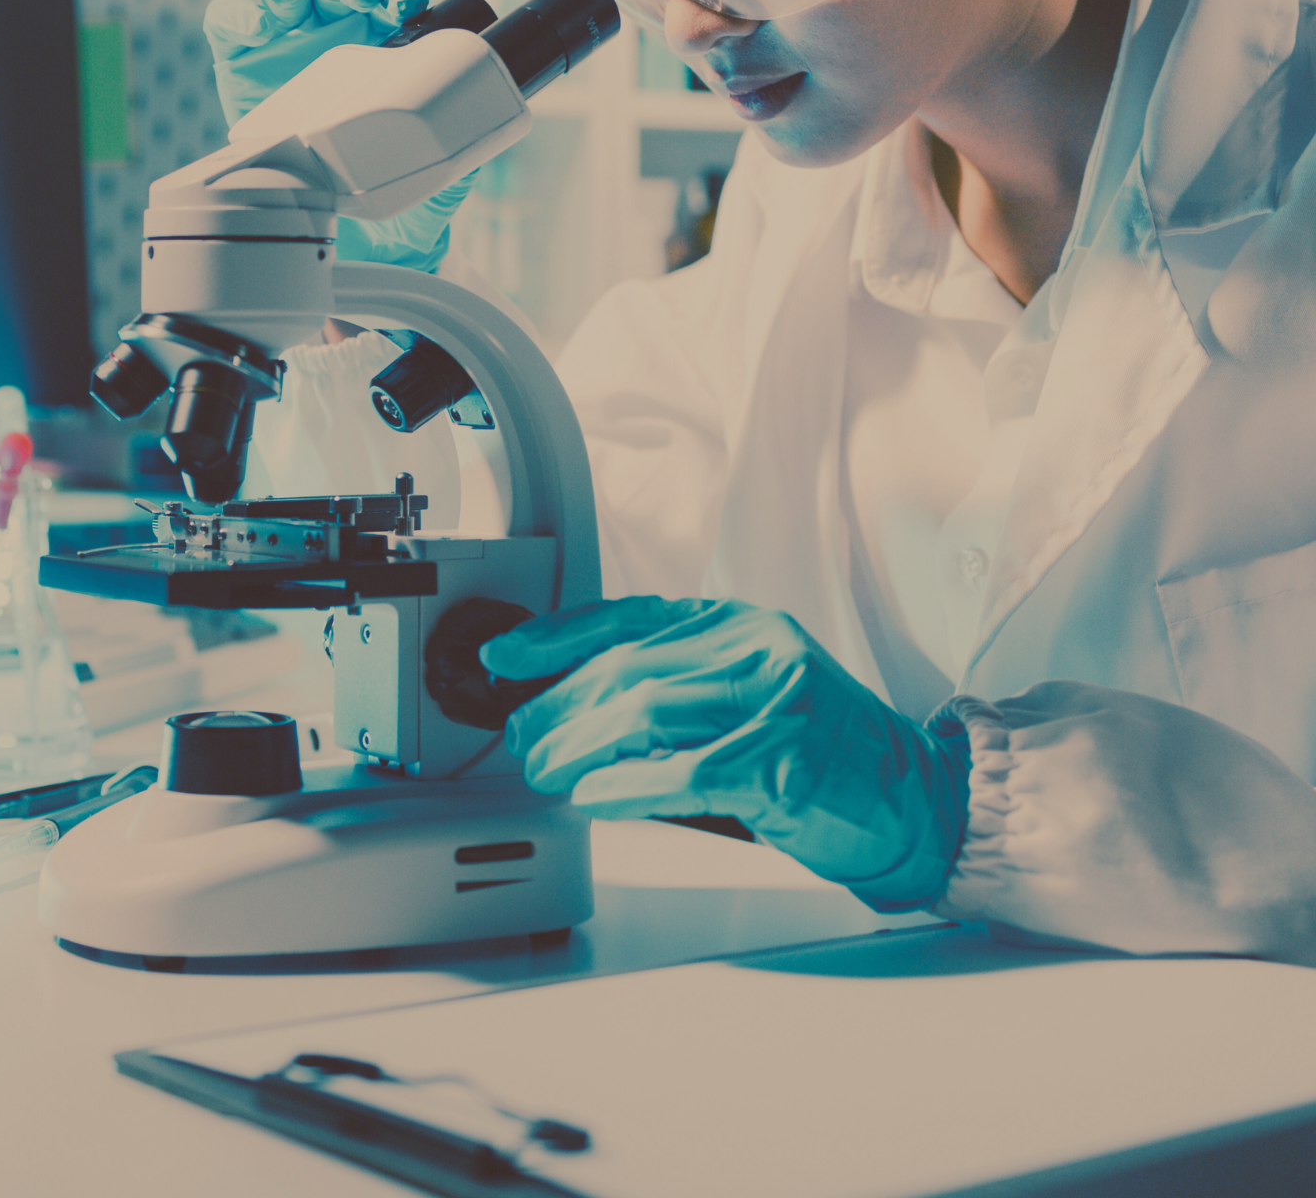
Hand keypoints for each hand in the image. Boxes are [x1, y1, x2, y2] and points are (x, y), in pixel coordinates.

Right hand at [205, 0, 470, 272]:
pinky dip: (238, 15)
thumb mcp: (430, 173)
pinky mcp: (240, 59)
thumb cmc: (381, 183)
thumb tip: (470, 140)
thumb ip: (453, 154)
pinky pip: (230, 19)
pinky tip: (255, 29)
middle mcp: (333, 24)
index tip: (406, 5)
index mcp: (382, 34)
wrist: (328, 221)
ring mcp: (285, 37)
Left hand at [480, 597, 970, 911]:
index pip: (629, 617)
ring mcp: (775, 699)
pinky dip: (627, 786)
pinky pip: (683, 772)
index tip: (505, 655)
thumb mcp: (744, 703)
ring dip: (579, 746)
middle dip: (557, 704)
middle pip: (627, 666)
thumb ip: (675, 696)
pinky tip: (593, 797)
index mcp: (739, 625)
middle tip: (519, 738)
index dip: (556, 636)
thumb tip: (573, 712)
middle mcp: (755, 647)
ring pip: (645, 711)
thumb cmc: (825, 760)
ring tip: (543, 770)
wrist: (917, 805)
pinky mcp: (785, 758)